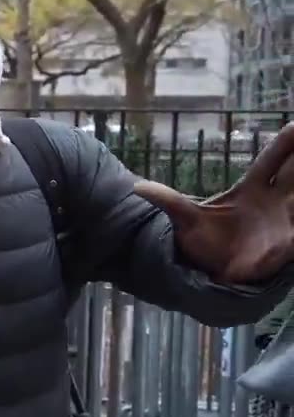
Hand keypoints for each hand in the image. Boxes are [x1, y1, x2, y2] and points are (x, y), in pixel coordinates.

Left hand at [134, 122, 293, 282]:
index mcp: (252, 188)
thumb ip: (168, 201)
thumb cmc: (204, 242)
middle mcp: (274, 200)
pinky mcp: (287, 244)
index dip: (285, 143)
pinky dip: (293, 236)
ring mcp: (285, 221)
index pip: (272, 159)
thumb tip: (137, 187)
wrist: (212, 272)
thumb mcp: (185, 220)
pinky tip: (292, 235)